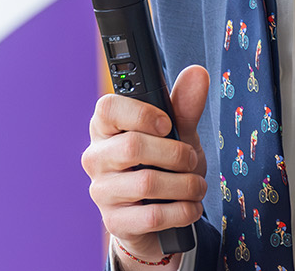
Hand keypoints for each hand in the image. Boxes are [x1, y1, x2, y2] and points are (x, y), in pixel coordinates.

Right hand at [82, 65, 209, 266]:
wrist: (158, 214)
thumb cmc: (163, 164)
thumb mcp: (177, 133)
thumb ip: (185, 105)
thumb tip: (198, 73)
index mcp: (106, 128)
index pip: (107, 108)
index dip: (140, 113)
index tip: (167, 124)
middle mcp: (97, 157)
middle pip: (132, 146)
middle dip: (176, 153)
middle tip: (191, 160)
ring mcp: (102, 191)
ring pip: (146, 182)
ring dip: (185, 185)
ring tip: (197, 186)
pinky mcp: (114, 222)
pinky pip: (152, 216)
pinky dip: (182, 211)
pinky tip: (191, 207)